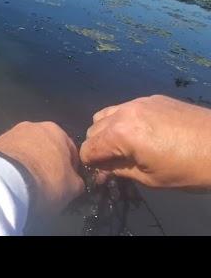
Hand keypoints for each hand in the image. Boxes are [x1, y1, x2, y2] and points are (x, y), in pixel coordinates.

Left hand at [0, 121, 83, 214]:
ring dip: (28, 161)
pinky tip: (13, 178)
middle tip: (45, 181)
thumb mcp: (73, 187)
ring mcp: (11, 132)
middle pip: (46, 146)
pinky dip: (13, 165)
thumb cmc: (46, 181)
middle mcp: (33, 125)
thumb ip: (77, 179)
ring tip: (26, 181)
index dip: (70, 168)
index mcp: (56, 130)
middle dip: (47, 161)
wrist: (5, 182)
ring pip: (26, 149)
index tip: (66, 182)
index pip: (70, 150)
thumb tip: (73, 180)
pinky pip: (9, 155)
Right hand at [80, 95, 210, 188]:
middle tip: (113, 164)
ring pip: (106, 114)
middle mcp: (124, 112)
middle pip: (93, 129)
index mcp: (120, 133)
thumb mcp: (150, 178)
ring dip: (107, 131)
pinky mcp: (153, 99)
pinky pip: (126, 108)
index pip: (88, 148)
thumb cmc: (189, 168)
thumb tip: (102, 171)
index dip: (91, 164)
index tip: (102, 174)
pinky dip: (124, 121)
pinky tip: (143, 134)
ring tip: (125, 147)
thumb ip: (118, 171)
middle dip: (98, 147)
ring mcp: (139, 102)